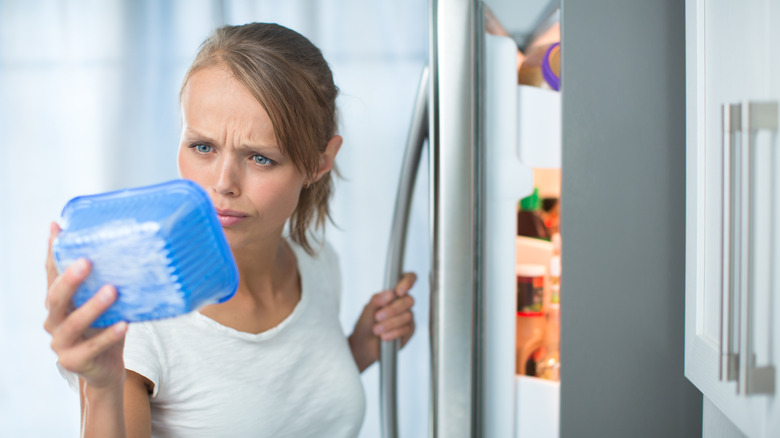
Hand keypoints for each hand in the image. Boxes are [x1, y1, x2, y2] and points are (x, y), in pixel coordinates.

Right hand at [44, 222, 127, 389]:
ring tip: (112, 291)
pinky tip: (124, 324)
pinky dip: (108, 335)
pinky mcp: (74, 361)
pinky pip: (92, 347)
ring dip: (92, 306)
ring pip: (73, 323)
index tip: (56, 228)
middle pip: (56, 297)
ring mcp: (60, 343)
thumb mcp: (106, 303)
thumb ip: (107, 280)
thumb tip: (130, 247)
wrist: (107, 368)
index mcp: (58, 302)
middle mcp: (53, 320)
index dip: (52, 252)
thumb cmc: (106, 327)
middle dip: (70, 280)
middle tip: (87, 262)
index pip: (51, 274)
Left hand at [349, 272, 415, 372]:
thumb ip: (377, 299)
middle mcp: (403, 303)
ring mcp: (408, 316)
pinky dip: (394, 333)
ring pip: (407, 316)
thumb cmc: (366, 324)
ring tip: (376, 329)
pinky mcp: (409, 330)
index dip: (408, 282)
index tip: (399, 291)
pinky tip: (384, 336)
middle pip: (409, 300)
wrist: (363, 344)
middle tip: (378, 316)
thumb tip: (389, 294)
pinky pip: (407, 329)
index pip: (408, 279)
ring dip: (390, 323)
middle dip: (393, 309)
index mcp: (394, 293)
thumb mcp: (367, 309)